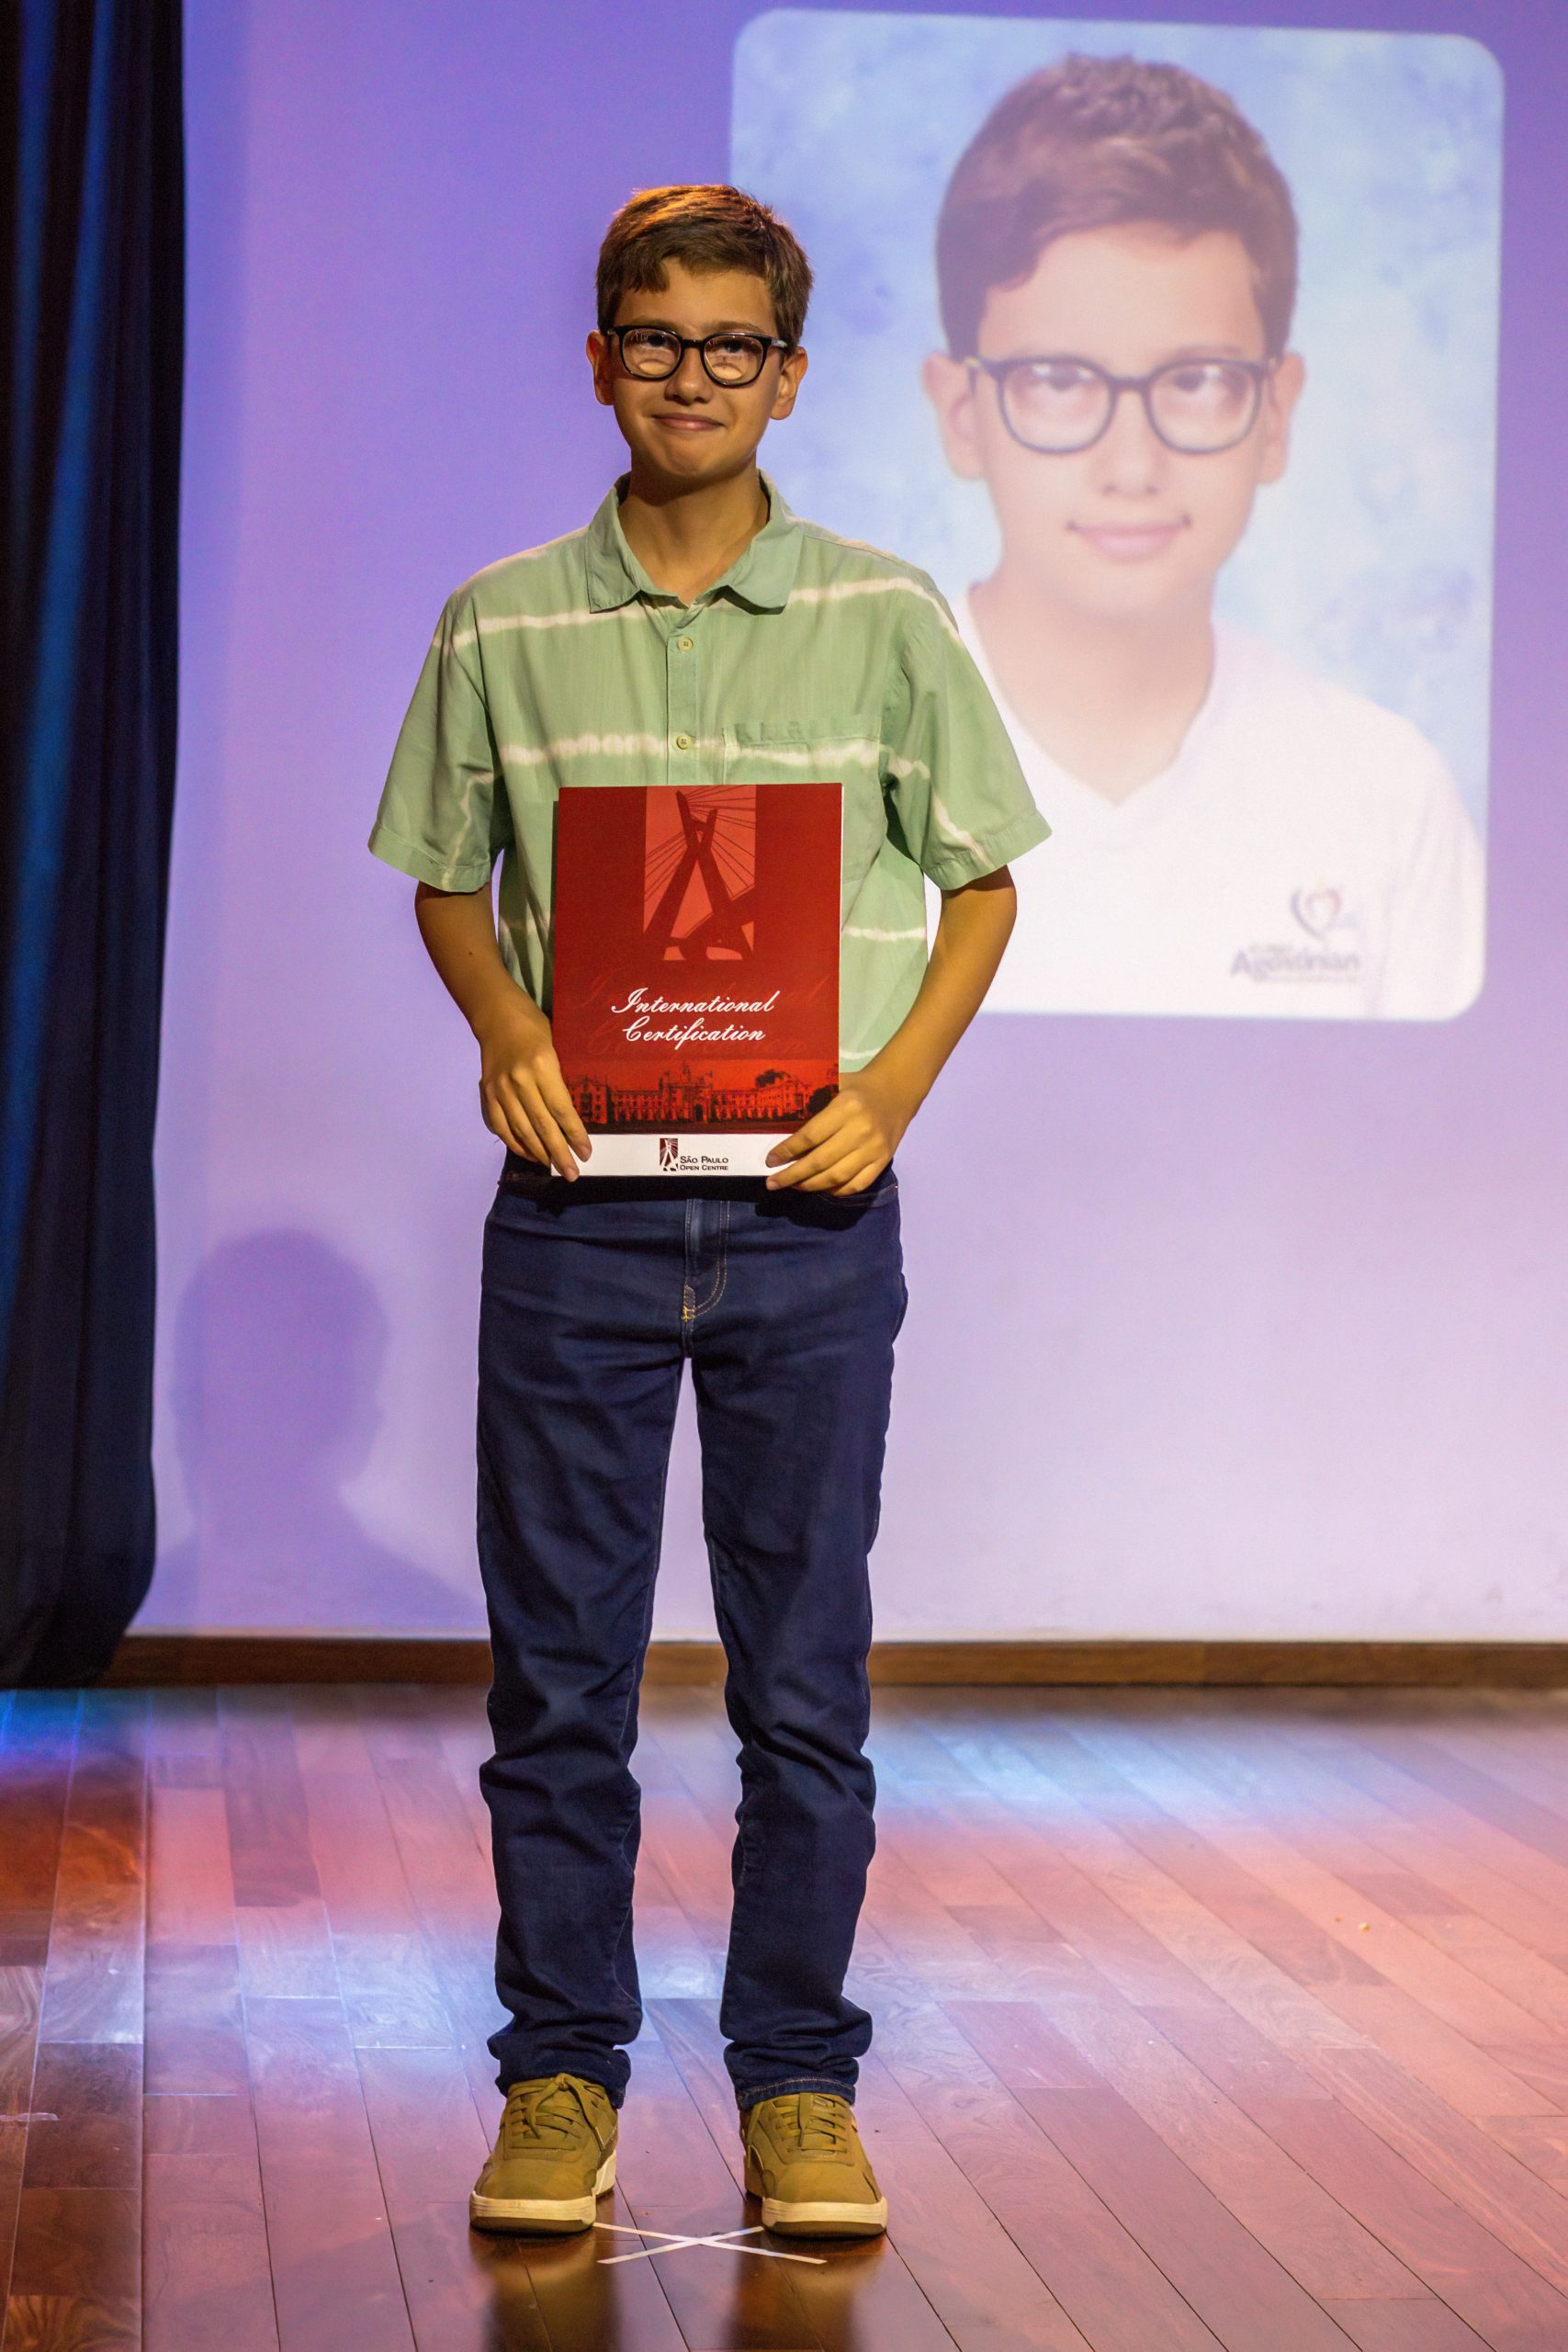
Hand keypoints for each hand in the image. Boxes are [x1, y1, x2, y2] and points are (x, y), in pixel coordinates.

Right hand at [475, 991, 591, 1178]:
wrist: (495, 1014)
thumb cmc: (533, 1025)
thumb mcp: (556, 1046)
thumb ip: (560, 1080)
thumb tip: (572, 1116)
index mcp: (541, 1065)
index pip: (561, 1109)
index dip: (574, 1134)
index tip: (586, 1152)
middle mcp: (519, 1080)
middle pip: (542, 1126)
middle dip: (559, 1153)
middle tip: (572, 1173)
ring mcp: (500, 1089)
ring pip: (521, 1130)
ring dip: (539, 1154)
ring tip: (554, 1168)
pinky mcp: (487, 1094)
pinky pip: (501, 1126)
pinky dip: (515, 1143)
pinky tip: (530, 1154)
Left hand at [763, 1068, 912, 1194]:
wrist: (897, 1090)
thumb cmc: (859, 1087)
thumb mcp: (835, 1084)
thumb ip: (812, 1102)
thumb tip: (779, 1128)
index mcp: (846, 1107)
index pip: (810, 1136)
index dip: (787, 1151)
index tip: (770, 1161)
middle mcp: (861, 1130)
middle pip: (820, 1161)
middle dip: (792, 1175)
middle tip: (773, 1183)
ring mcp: (874, 1149)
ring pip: (836, 1177)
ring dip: (810, 1186)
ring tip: (793, 1186)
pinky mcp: (883, 1161)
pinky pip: (856, 1184)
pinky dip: (836, 1191)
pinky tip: (820, 1188)